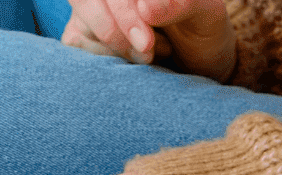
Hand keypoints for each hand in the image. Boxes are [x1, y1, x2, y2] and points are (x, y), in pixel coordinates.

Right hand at [62, 0, 236, 82]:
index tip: (146, 42)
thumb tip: (145, 6)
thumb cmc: (200, 31)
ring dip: (115, 48)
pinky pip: (77, 44)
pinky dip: (103, 58)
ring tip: (149, 54)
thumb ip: (180, 5)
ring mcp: (92, 9)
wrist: (195, 61)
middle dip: (115, 32)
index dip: (124, 12)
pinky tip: (128, 61)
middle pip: (87, 1)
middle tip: (146, 53)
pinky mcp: (80, 34)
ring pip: (81, 26)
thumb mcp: (204, 15)